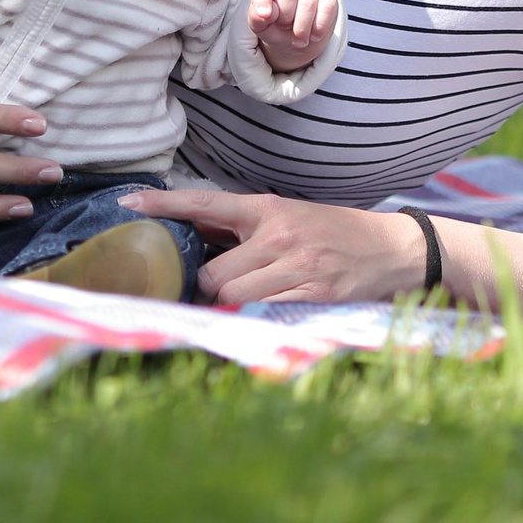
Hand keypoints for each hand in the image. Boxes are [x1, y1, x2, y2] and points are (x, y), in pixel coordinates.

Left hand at [120, 188, 420, 304]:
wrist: (395, 248)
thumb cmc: (336, 233)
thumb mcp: (290, 216)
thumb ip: (245, 225)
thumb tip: (195, 227)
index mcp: (269, 208)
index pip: (205, 201)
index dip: (164, 203)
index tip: (128, 202)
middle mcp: (279, 235)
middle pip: (212, 272)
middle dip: (207, 288)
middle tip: (215, 293)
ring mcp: (297, 267)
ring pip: (232, 298)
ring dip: (228, 308)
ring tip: (241, 306)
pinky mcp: (314, 298)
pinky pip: (264, 315)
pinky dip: (254, 320)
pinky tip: (262, 317)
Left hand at [247, 0, 338, 70]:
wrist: (296, 40)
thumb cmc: (274, 28)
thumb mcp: (260, 27)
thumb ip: (256, 18)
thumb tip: (266, 13)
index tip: (266, 17)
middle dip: (285, 17)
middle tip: (284, 27)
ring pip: (308, 3)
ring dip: (302, 28)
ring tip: (298, 40)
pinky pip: (327, 9)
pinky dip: (319, 28)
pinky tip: (313, 35)